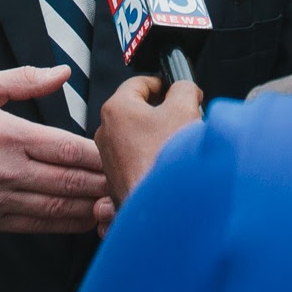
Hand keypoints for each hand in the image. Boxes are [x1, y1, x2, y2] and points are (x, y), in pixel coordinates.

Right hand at [0, 65, 106, 233]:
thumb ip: (24, 80)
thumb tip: (61, 73)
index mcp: (8, 134)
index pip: (67, 148)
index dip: (97, 155)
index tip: (116, 153)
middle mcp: (7, 169)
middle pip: (69, 180)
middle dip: (102, 182)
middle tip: (127, 180)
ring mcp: (0, 198)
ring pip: (58, 206)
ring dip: (90, 206)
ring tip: (115, 203)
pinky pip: (38, 225)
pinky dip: (66, 224)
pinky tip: (85, 220)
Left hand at [95, 75, 204, 209]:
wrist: (162, 209)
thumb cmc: (165, 163)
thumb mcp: (185, 110)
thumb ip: (185, 89)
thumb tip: (185, 88)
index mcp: (116, 109)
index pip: (140, 83)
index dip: (164, 84)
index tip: (177, 90)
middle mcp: (106, 133)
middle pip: (139, 111)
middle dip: (164, 114)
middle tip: (184, 120)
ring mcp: (110, 159)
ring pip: (138, 137)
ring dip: (159, 137)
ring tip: (179, 147)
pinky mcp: (118, 180)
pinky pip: (137, 160)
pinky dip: (153, 158)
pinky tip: (170, 166)